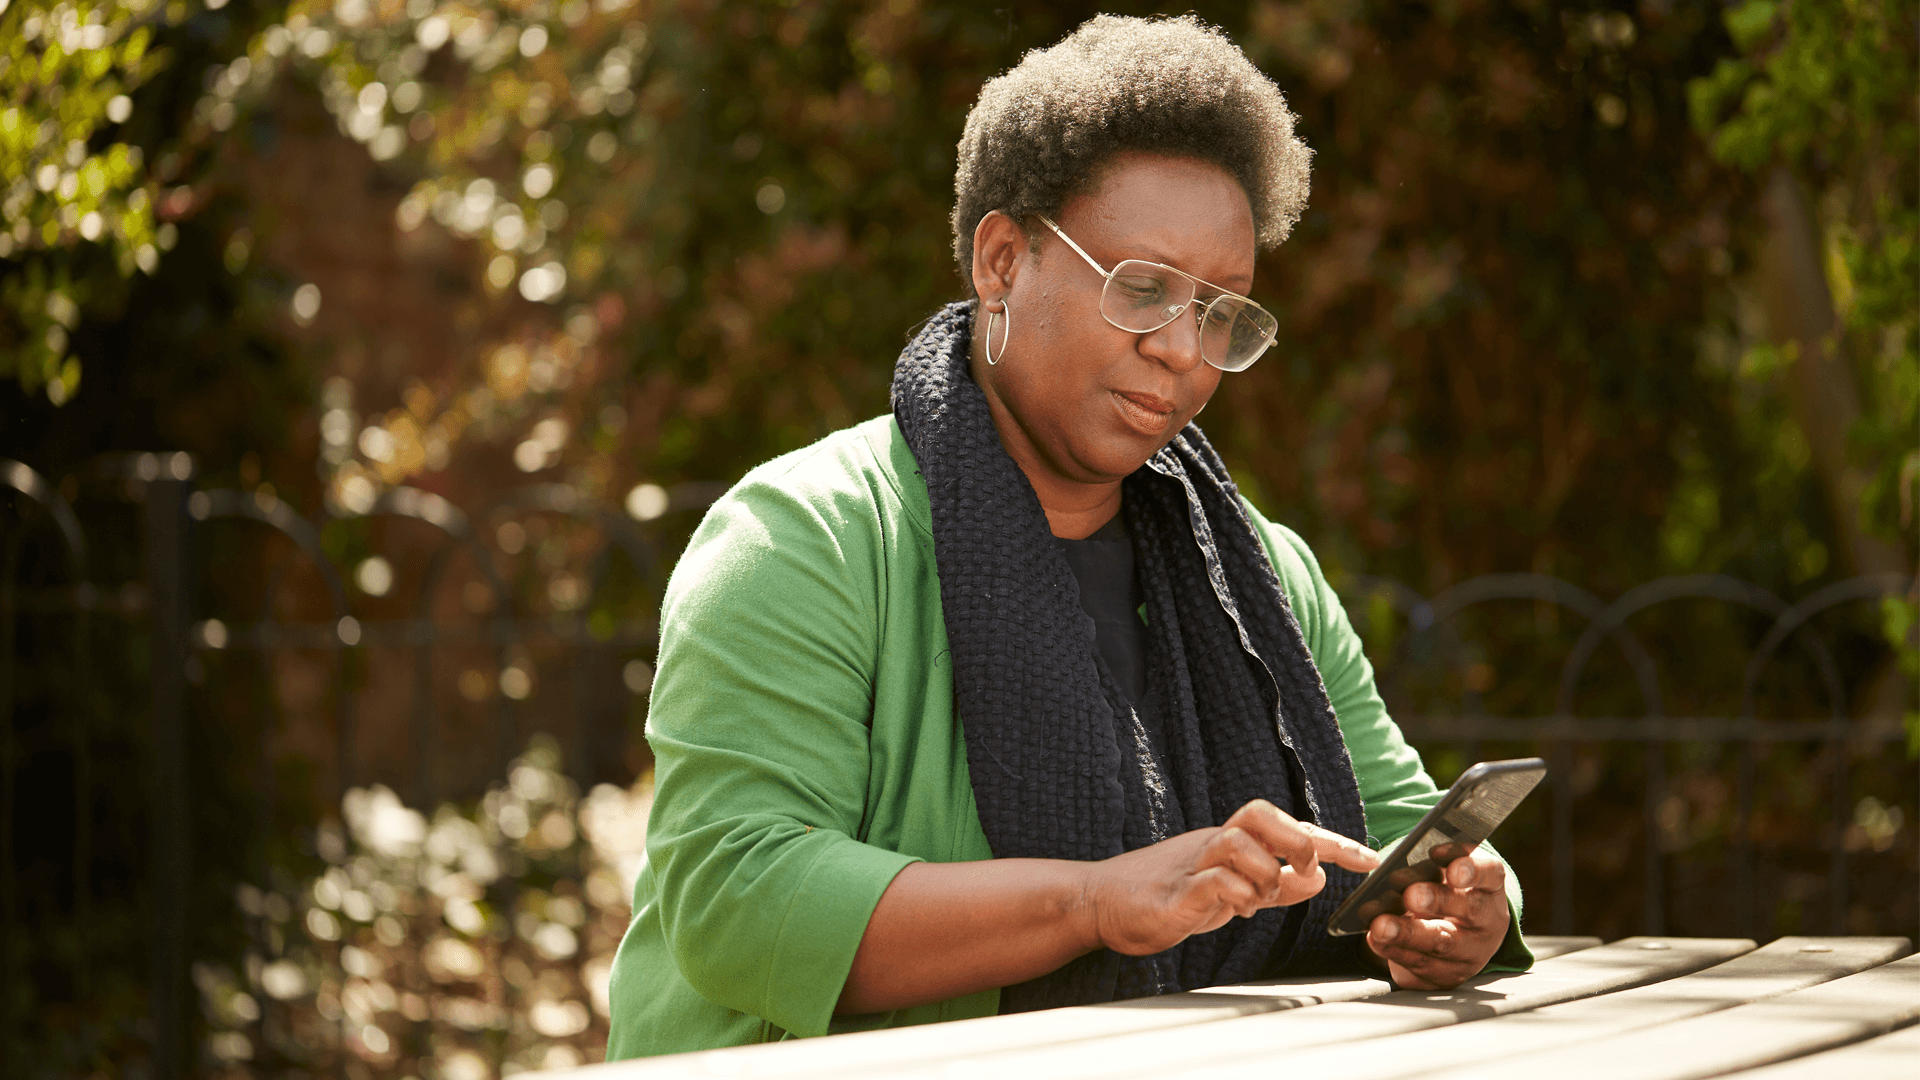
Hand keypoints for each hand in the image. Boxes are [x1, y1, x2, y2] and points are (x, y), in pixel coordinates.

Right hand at [1081, 799, 1379, 955]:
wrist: (1100, 903)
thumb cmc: (1166, 894)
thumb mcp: (1232, 891)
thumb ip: (1276, 885)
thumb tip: (1318, 878)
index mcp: (1228, 842)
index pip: (1285, 827)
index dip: (1330, 840)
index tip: (1368, 859)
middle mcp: (1211, 844)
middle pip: (1258, 812)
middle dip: (1295, 839)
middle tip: (1305, 869)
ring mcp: (1190, 866)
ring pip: (1237, 843)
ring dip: (1264, 872)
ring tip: (1262, 898)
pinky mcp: (1173, 893)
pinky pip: (1212, 881)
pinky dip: (1235, 894)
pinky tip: (1238, 909)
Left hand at [1365, 843, 1509, 988]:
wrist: (1451, 936)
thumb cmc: (1442, 891)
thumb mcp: (1439, 872)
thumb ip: (1425, 867)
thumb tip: (1398, 874)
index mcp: (1490, 886)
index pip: (1490, 874)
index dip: (1473, 870)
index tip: (1452, 870)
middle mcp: (1488, 922)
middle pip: (1469, 910)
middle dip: (1438, 902)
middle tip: (1411, 896)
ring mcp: (1472, 953)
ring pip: (1442, 943)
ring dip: (1409, 934)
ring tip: (1381, 925)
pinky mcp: (1448, 976)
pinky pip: (1422, 964)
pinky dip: (1395, 951)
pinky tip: (1376, 940)